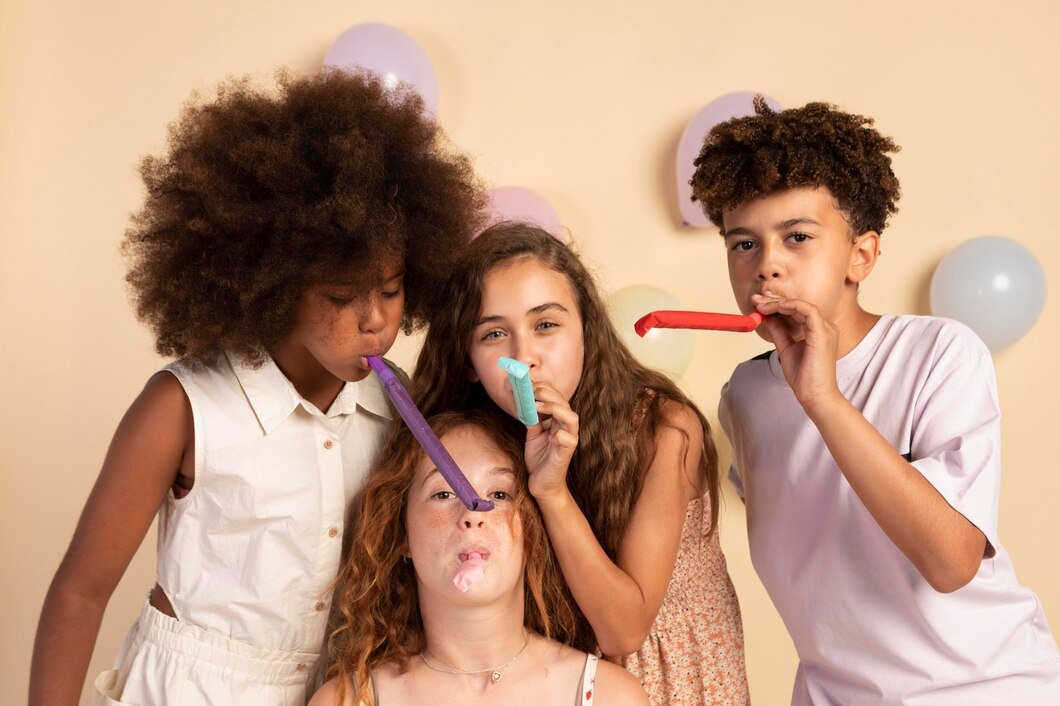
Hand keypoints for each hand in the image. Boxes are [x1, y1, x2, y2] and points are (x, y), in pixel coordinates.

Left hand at [523, 382, 578, 503]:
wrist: (541, 484)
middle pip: (565, 404)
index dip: (546, 389)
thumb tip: (524, 401)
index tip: (530, 383)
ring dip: (556, 409)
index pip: (557, 399)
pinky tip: (549, 434)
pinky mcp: (567, 454)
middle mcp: (566, 428)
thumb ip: (532, 419)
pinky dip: (560, 434)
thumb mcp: (532, 434)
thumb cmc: (539, 458)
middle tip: (533, 391)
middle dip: (550, 395)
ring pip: (572, 418)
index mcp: (559, 421)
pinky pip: (569, 440)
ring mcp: (569, 440)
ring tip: (539, 405)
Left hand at [753, 294, 841, 411]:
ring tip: (762, 305)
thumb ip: (779, 332)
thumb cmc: (804, 377)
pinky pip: (809, 311)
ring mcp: (826, 330)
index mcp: (818, 330)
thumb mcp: (786, 349)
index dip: (776, 304)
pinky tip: (777, 306)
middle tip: (756, 299)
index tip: (758, 303)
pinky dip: (792, 306)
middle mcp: (825, 327)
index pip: (796, 310)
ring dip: (779, 303)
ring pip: (802, 305)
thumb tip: (767, 318)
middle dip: (775, 300)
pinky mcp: (823, 334)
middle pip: (798, 306)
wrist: (814, 396)